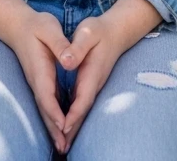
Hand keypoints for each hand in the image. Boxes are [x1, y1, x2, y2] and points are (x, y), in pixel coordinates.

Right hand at [3, 7, 72, 153]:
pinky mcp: (41, 82)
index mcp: (40, 68)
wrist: (19, 25)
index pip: (46, 94)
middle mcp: (37, 79)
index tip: (64, 126)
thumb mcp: (49, 28)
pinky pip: (47, 104)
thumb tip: (68, 60)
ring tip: (62, 146)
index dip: (54, 111)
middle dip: (53, 129)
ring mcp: (37, 82)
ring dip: (53, 128)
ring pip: (45, 109)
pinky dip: (53, 118)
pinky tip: (60, 128)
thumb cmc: (36, 25)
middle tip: (63, 148)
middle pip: (44, 108)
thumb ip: (59, 43)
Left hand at [54, 11, 128, 152]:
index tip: (63, 127)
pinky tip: (68, 127)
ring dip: (74, 127)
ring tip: (62, 145)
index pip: (83, 98)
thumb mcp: (87, 32)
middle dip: (72, 129)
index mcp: (92, 72)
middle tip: (61, 147)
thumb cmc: (99, 30)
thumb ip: (77, 47)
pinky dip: (75, 117)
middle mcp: (94, 83)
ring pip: (83, 110)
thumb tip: (66, 62)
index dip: (74, 114)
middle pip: (83, 110)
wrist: (116, 31)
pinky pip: (82, 105)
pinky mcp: (91, 84)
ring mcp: (94, 85)